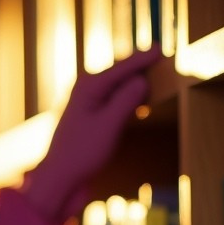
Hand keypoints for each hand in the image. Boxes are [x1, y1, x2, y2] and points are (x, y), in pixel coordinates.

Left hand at [20, 48, 158, 220]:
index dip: (143, 58)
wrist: (59, 177)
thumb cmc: (82, 152)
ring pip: (119, 87)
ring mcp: (87, 103)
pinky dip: (129, 101)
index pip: (123, 66)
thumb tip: (141, 79)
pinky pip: (115, 101)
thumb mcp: (109, 124)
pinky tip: (141, 107)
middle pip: (121, 73)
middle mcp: (86, 90)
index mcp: (89, 87)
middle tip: (164, 65)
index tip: (160, 47)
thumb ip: (126, 99)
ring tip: (158, 84)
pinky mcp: (90, 116)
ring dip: (136, 88)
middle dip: (140, 70)